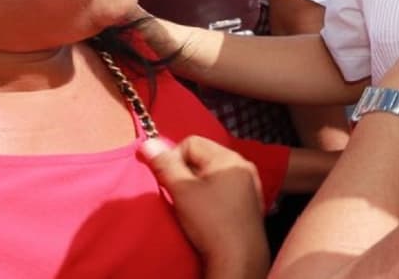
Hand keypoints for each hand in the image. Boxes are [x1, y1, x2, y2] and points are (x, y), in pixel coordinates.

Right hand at [141, 136, 269, 278]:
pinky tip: (207, 214)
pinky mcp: (251, 202)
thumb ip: (165, 165)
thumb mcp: (182, 191)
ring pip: (213, 174)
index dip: (173, 158)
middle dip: (186, 172)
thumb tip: (148, 141)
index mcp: (229, 158)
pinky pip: (225, 189)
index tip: (167, 181)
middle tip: (178, 195)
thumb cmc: (211, 222)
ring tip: (191, 206)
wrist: (239, 257)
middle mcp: (243, 166)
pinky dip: (212, 196)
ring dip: (198, 185)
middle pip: (203, 157)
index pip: (192, 142)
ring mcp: (249, 184)